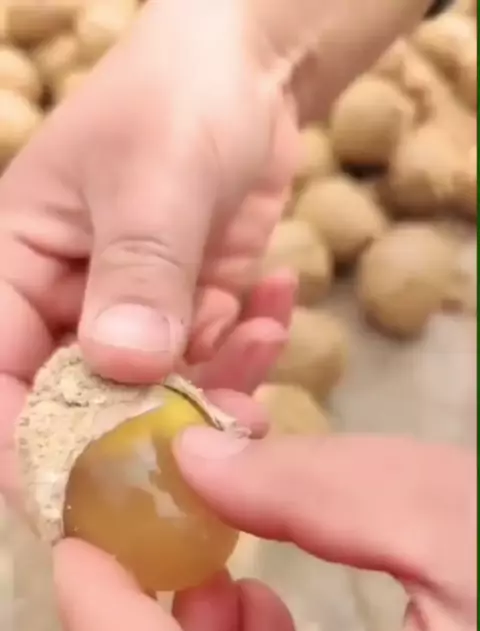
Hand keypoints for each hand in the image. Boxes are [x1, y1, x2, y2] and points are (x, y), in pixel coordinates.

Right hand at [0, 0, 432, 501]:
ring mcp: (131, 314)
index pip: (0, 374)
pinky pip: (208, 359)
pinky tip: (274, 302)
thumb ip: (137, 273)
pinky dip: (245, 347)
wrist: (246, 70)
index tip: (81, 488)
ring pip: (155, 390)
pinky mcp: (188, 314)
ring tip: (261, 343)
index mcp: (18, 268)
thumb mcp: (152, 180)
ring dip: (212, 385)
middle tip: (217, 430)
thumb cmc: (174, 103)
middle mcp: (66, 304)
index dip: (29, 439)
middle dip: (146, 424)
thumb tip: (126, 366)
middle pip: (83, 400)